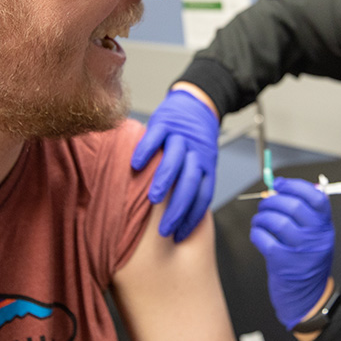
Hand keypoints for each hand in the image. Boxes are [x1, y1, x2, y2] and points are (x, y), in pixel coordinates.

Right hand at [132, 87, 219, 241]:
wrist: (196, 104)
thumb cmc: (194, 141)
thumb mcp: (199, 162)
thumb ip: (190, 184)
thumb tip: (177, 218)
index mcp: (206, 166)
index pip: (203, 195)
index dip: (193, 218)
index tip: (179, 236)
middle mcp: (195, 152)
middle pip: (190, 182)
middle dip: (178, 209)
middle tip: (164, 230)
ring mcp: (180, 136)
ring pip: (175, 160)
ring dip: (165, 181)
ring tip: (153, 200)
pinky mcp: (164, 122)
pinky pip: (155, 137)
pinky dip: (145, 151)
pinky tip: (135, 165)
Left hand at [250, 177, 334, 329]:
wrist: (307, 298)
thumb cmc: (306, 263)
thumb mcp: (315, 237)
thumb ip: (303, 214)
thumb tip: (279, 189)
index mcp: (324, 228)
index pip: (316, 197)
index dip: (295, 185)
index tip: (280, 183)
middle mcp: (315, 238)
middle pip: (294, 206)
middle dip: (273, 200)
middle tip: (266, 203)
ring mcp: (300, 251)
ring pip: (277, 221)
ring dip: (262, 216)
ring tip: (260, 220)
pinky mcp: (282, 263)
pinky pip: (264, 239)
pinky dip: (256, 233)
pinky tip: (258, 234)